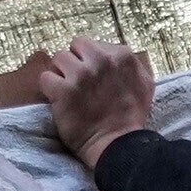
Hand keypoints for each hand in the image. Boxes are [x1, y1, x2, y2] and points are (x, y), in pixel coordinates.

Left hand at [35, 38, 150, 160]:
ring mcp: (82, 74)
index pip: (92, 45)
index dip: (89, 61)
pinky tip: (60, 100)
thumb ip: (130, 64)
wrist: (117, 145)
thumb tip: (114, 53)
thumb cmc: (131, 118)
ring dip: (61, 74)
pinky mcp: (64, 90)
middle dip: (74, 62)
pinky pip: (46, 77)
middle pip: (74, 47)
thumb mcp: (144, 84)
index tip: (93, 79)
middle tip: (79, 83)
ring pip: (58, 59)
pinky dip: (50, 89)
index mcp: (122, 56)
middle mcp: (102, 60)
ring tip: (69, 91)